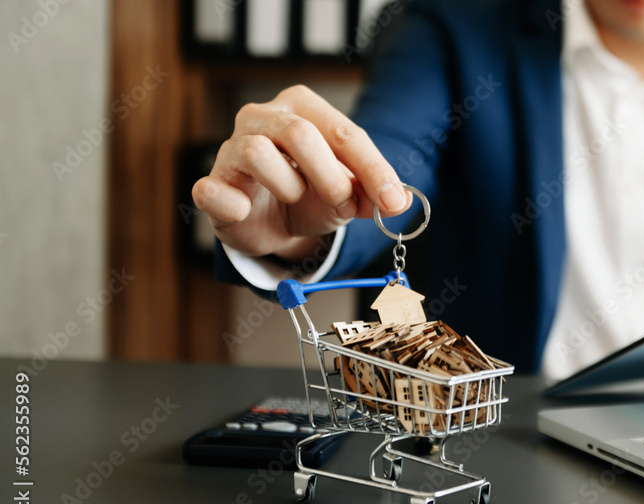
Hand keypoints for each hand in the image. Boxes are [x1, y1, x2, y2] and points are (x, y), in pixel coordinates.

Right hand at [191, 85, 410, 263]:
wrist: (267, 223)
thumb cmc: (308, 195)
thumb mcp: (347, 194)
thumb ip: (371, 195)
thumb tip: (399, 202)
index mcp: (302, 108)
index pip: (344, 133)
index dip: (373, 170)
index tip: (392, 202)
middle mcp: (262, 117)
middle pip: (300, 134)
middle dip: (331, 178)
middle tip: (344, 206)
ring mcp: (231, 148)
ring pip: (257, 153)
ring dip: (289, 187)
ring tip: (296, 199)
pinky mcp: (210, 183)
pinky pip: (213, 190)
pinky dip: (234, 204)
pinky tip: (247, 210)